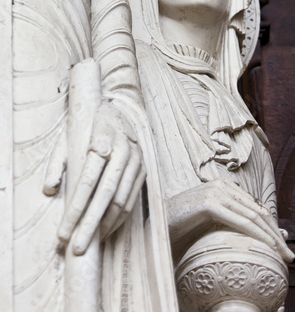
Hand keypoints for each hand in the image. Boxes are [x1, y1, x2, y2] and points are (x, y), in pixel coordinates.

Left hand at [48, 102, 143, 254]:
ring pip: (120, 202)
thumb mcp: (66, 137)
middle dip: (89, 226)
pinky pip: (131, 201)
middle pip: (105, 196)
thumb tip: (49, 190)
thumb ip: (57, 163)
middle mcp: (122, 151)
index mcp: (101, 139)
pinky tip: (103, 231)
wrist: (117, 111)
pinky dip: (117, 220)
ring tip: (87, 242)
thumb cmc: (85, 126)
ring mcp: (135, 161)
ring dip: (104, 226)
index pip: (87, 181)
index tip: (63, 231)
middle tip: (76, 248)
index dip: (75, 209)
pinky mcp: (143, 170)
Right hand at [167, 180, 292, 263]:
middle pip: (258, 210)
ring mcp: (215, 192)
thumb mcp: (210, 218)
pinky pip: (241, 221)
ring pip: (253, 216)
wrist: (157, 221)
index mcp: (222, 185)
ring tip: (283, 254)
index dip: (271, 226)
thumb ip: (228, 217)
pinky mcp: (209, 204)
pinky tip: (268, 247)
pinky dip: (258, 235)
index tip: (281, 245)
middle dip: (276, 234)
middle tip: (289, 255)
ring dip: (272, 237)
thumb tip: (253, 229)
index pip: (255, 206)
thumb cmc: (183, 222)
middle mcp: (221, 185)